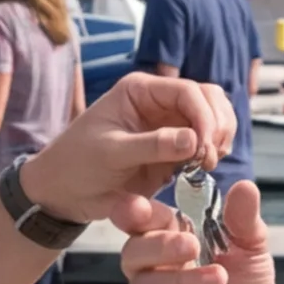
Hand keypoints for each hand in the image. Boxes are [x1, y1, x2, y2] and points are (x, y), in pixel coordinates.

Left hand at [22, 74, 230, 229]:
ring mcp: (169, 123)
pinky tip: (203, 169)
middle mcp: (158, 101)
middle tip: (209, 157)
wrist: (64, 192)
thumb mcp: (111, 154)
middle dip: (216, 125)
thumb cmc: (77, 165)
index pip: (187, 91)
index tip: (205, 147)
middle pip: (208, 98)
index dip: (204, 117)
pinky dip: (213, 152)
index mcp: (140, 91)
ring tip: (207, 163)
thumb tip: (194, 140)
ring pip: (213, 117)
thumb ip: (152, 146)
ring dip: (220, 137)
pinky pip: (206, 142)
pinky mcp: (174, 148)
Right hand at [128, 179, 283, 283]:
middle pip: (131, 253)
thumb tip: (245, 186)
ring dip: (181, 281)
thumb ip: (244, 217)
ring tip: (219, 278)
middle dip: (159, 246)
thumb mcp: (251, 242)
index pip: (140, 222)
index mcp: (166, 239)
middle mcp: (151, 270)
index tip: (142, 209)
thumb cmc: (246, 278)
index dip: (135, 213)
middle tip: (193, 246)